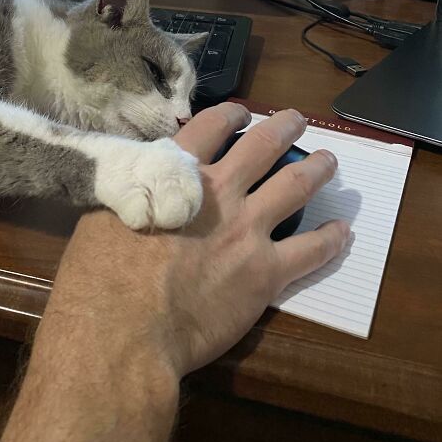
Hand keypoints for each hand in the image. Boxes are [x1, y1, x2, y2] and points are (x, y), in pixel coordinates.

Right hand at [46, 104, 348, 379]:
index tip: (241, 113)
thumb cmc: (100, 274)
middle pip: (262, 145)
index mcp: (177, 171)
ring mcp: (248, 229)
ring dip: (316, 168)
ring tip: (328, 161)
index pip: (211, 126)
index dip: (230, 114)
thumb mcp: (106, 211)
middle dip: (283, 127)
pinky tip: (342, 232)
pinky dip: (331, 239)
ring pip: (295, 185)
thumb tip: (141, 183)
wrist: (124, 328)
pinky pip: (311, 250)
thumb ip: (135, 190)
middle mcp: (220, 191)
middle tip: (295, 120)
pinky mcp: (266, 272)